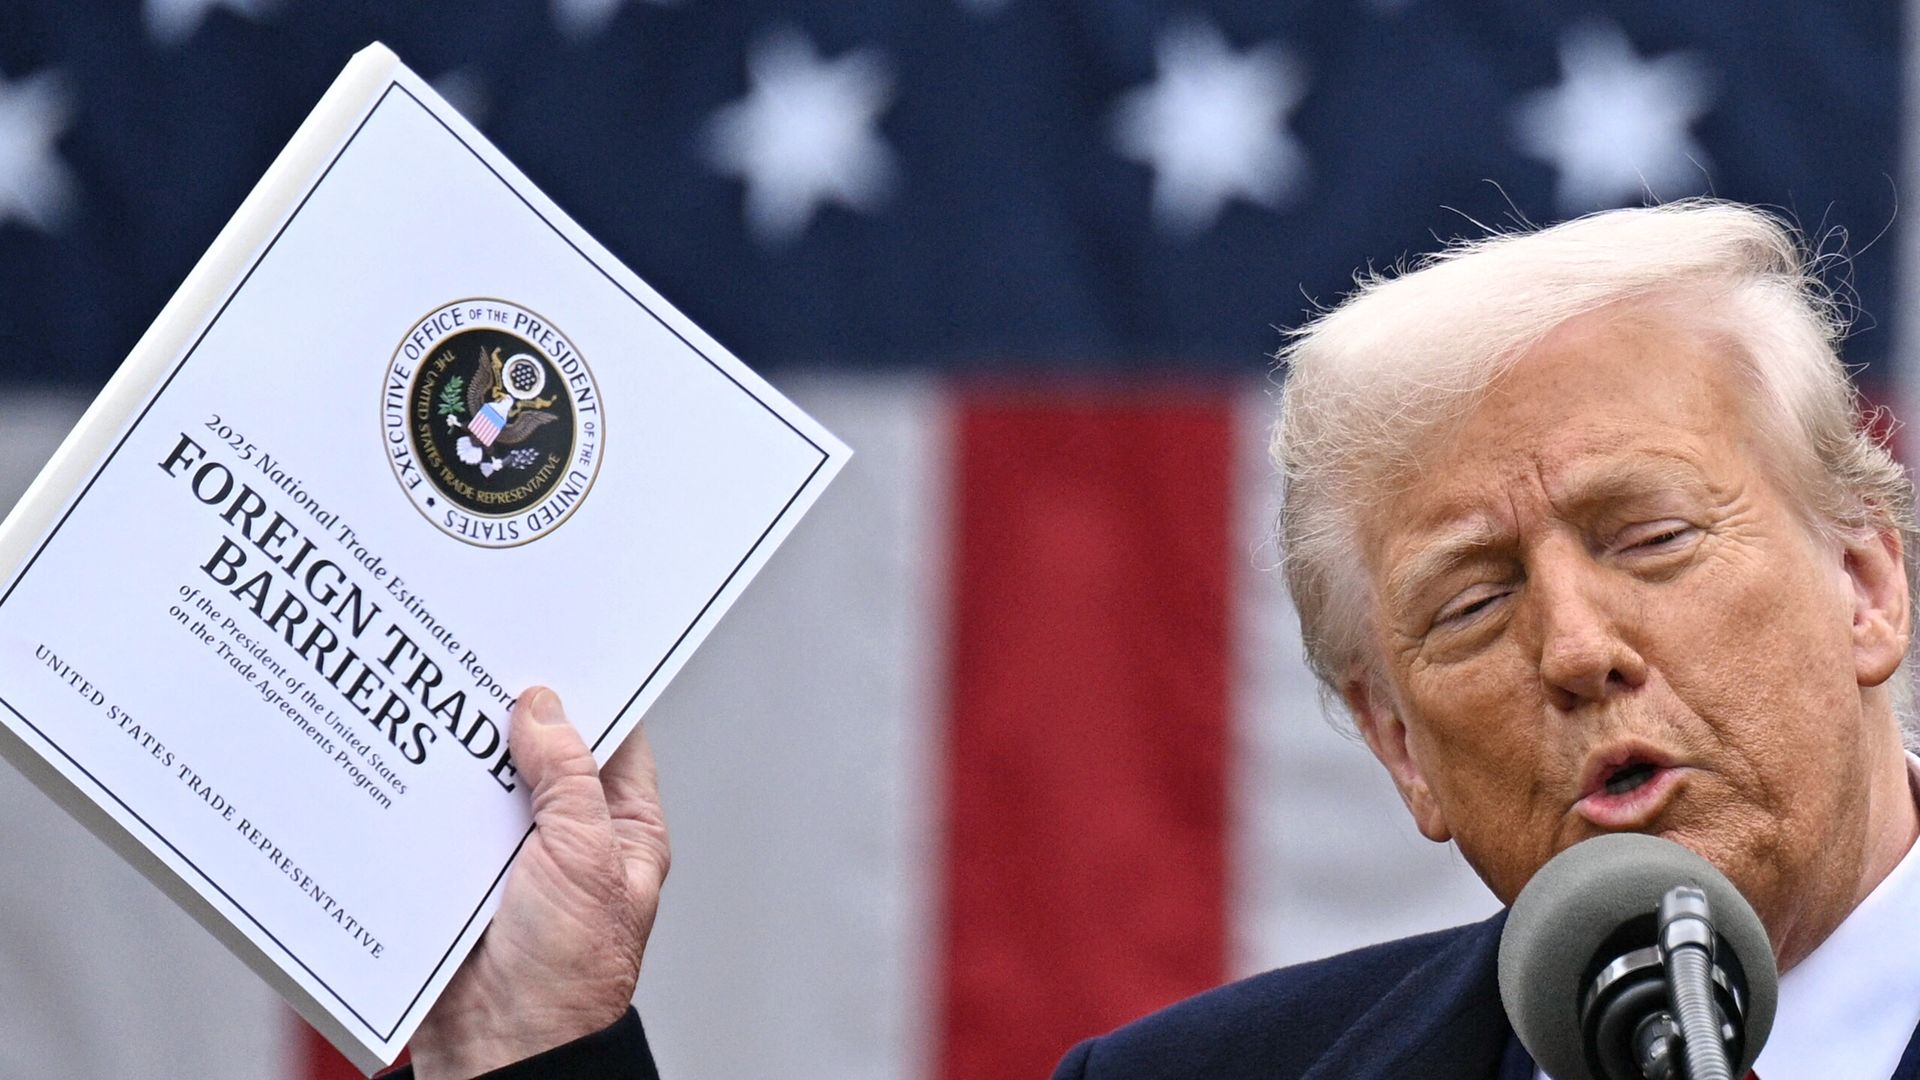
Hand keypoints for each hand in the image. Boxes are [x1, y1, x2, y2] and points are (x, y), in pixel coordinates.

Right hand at [408, 687, 669, 1078]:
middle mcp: (570, 836)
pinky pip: (437, 823)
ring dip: (456, 750)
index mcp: (622, 827)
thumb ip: (567, 779)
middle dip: (506, 712)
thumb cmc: (565, 975)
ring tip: (425, 691)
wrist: (501, 1054)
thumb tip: (543, 706)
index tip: (555, 639)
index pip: (613, 737)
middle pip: (540, 752)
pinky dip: (417, 793)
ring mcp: (511, 858)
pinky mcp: (457, 881)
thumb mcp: (582, 858)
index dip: (588, 689)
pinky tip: (393, 755)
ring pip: (482, 782)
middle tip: (473, 654)